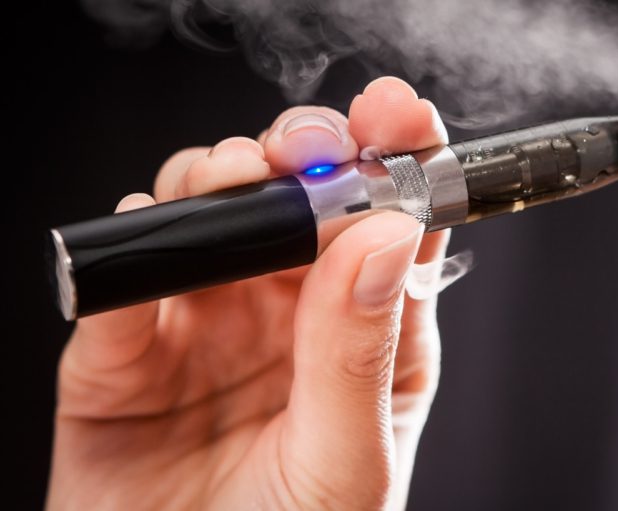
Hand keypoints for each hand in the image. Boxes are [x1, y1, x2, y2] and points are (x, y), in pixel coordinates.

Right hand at [47, 77, 450, 510]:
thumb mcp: (344, 465)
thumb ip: (358, 353)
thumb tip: (383, 236)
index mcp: (365, 337)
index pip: (392, 230)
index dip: (398, 161)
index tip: (397, 113)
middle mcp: (289, 317)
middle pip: (302, 203)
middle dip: (301, 154)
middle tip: (301, 145)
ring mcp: (209, 324)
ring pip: (215, 215)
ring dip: (220, 181)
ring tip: (228, 183)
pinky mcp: (130, 347)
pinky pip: (129, 277)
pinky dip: (136, 246)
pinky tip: (153, 242)